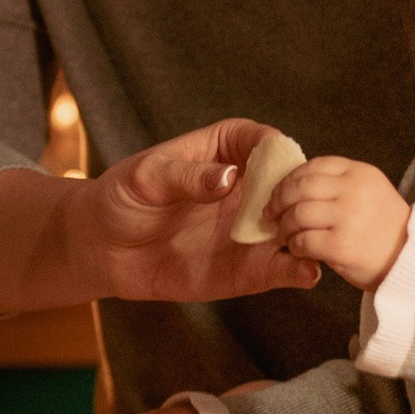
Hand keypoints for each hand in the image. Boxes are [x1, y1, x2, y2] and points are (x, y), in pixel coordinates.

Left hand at [72, 119, 325, 305]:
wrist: (102, 250)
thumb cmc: (122, 199)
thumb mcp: (146, 177)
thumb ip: (187, 176)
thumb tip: (228, 177)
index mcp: (224, 150)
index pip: (262, 141)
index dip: (276, 149)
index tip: (281, 162)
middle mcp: (246, 189)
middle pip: (288, 185)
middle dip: (301, 194)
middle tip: (297, 207)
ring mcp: (249, 229)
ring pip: (291, 228)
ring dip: (308, 234)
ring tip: (312, 241)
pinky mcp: (246, 268)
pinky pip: (278, 268)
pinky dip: (297, 271)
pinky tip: (307, 272)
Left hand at [269, 153, 407, 291]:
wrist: (411, 261)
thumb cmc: (384, 229)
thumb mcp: (370, 192)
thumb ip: (340, 183)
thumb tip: (296, 183)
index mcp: (360, 173)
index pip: (314, 166)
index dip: (290, 178)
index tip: (280, 191)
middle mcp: (355, 191)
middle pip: (300, 186)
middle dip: (279, 199)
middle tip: (271, 212)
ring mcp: (348, 217)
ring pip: (298, 214)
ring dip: (285, 226)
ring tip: (284, 234)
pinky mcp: (341, 246)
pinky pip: (303, 241)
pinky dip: (295, 245)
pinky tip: (299, 249)